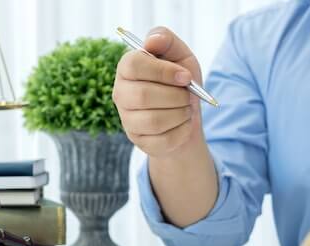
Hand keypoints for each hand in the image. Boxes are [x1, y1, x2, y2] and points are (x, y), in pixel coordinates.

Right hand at [113, 27, 202, 157]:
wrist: (187, 113)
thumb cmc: (180, 81)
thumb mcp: (180, 55)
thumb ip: (166, 40)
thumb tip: (152, 41)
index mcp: (127, 68)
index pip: (134, 65)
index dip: (163, 71)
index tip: (185, 77)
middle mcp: (121, 94)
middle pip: (143, 96)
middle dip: (175, 96)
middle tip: (188, 95)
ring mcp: (127, 120)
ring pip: (154, 121)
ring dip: (180, 114)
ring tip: (186, 108)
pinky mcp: (139, 140)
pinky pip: (163, 140)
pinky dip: (182, 131)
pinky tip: (183, 124)